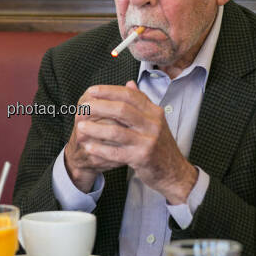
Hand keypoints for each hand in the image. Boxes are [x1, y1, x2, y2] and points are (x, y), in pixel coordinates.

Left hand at [64, 81, 197, 202]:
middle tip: (82, 107)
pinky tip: (89, 146)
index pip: (129, 95)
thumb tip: (129, 83)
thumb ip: (141, 102)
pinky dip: (101, 149)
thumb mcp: (154, 121)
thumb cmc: (159, 144)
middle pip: (122, 110)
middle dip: (99, 107)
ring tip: (80, 127)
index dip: (108, 91)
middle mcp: (153, 124)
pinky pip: (117, 153)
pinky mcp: (143, 158)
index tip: (91, 90)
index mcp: (154, 111)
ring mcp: (149, 141)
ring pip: (116, 132)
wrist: (174, 171)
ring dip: (95, 129)